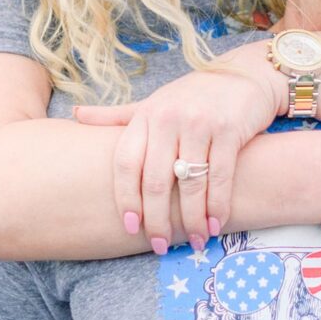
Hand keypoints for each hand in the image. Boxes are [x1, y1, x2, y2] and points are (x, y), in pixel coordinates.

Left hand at [73, 61, 285, 250]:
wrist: (244, 74)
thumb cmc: (194, 96)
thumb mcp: (154, 102)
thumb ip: (119, 116)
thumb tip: (76, 113)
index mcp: (146, 115)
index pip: (126, 163)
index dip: (126, 198)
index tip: (130, 226)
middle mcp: (169, 118)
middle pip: (156, 180)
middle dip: (158, 219)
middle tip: (161, 245)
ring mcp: (200, 123)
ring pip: (190, 183)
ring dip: (192, 219)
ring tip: (196, 241)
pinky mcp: (230, 129)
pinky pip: (220, 177)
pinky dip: (217, 206)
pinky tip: (215, 224)